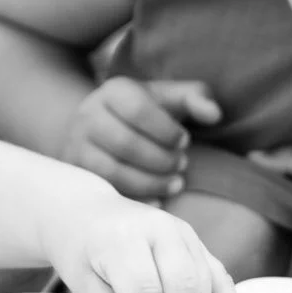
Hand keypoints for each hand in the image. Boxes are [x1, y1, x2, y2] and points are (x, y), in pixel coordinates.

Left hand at [47, 195, 238, 292]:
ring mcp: (183, 233)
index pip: (146, 291)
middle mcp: (160, 229)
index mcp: (124, 237)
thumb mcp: (80, 281)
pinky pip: (220, 276)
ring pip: (202, 286)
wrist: (88, 213)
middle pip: (182, 288)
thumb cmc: (80, 247)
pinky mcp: (196, 243)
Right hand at [59, 78, 221, 199]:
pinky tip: (158, 201)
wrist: (99, 127)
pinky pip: (104, 190)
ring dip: (151, 182)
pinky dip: (135, 200)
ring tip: (175, 184)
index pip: (139, 110)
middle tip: (183, 165)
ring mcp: (77, 146)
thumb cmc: (145, 112)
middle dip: (161, 160)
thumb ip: (196, 98)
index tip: (185, 141)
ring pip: (113, 170)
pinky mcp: (77, 173)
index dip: (167, 131)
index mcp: (113, 90)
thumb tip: (214, 114)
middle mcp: (88, 115)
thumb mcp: (169, 98)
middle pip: (125, 143)